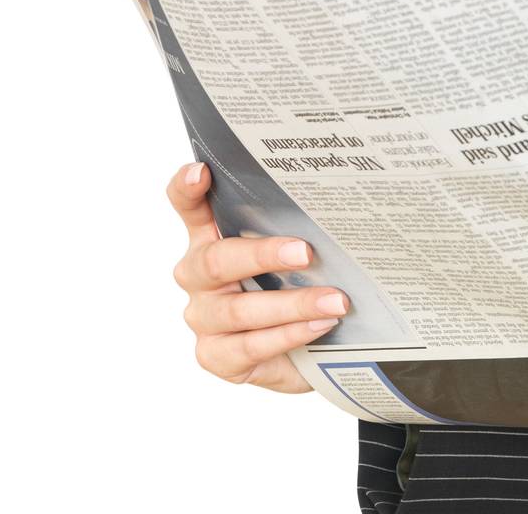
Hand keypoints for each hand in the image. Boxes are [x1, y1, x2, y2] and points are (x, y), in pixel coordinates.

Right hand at [166, 162, 347, 393]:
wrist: (308, 348)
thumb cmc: (300, 286)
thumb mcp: (300, 254)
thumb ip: (300, 229)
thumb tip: (340, 206)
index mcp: (213, 239)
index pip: (189, 209)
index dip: (186, 190)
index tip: (201, 171)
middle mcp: (200, 276)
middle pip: (217, 260)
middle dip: (263, 254)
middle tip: (306, 252)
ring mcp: (204, 317)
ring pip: (239, 310)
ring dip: (293, 304)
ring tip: (335, 300)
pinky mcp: (216, 356)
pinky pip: (250, 346)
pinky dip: (289, 335)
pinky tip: (319, 326)